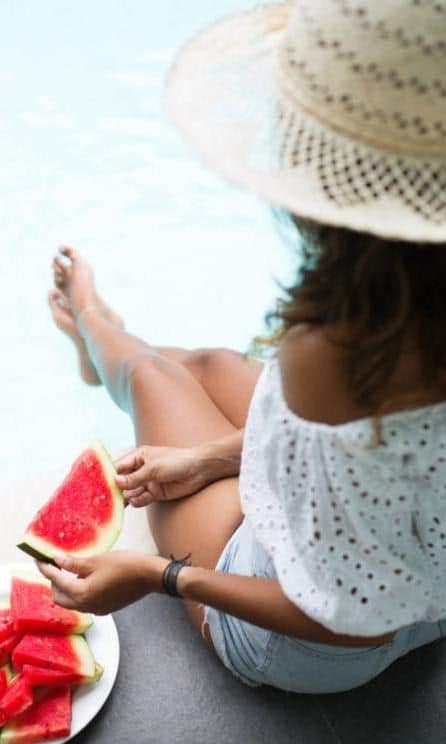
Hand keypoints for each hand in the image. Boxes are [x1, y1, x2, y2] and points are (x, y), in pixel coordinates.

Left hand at [36, 552, 167, 614]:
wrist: (149, 576)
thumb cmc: (125, 565)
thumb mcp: (96, 561)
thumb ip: (73, 563)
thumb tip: (56, 559)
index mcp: (81, 593)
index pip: (56, 580)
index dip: (46, 568)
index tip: (39, 559)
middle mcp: (86, 605)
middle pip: (59, 597)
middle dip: (54, 582)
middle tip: (55, 565)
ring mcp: (96, 609)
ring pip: (72, 601)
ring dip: (66, 588)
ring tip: (70, 570)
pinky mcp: (106, 608)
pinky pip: (84, 602)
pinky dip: (79, 592)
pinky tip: (86, 578)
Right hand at [114, 445, 213, 505]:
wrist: (199, 470)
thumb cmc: (177, 461)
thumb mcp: (153, 468)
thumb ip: (134, 478)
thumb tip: (116, 483)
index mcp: (139, 457)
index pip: (119, 466)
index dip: (108, 475)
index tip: (97, 485)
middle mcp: (141, 469)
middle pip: (123, 481)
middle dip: (116, 490)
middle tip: (105, 499)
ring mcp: (148, 482)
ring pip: (131, 492)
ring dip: (126, 497)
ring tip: (119, 503)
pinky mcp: (155, 493)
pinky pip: (142, 499)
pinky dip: (137, 501)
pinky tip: (135, 502)